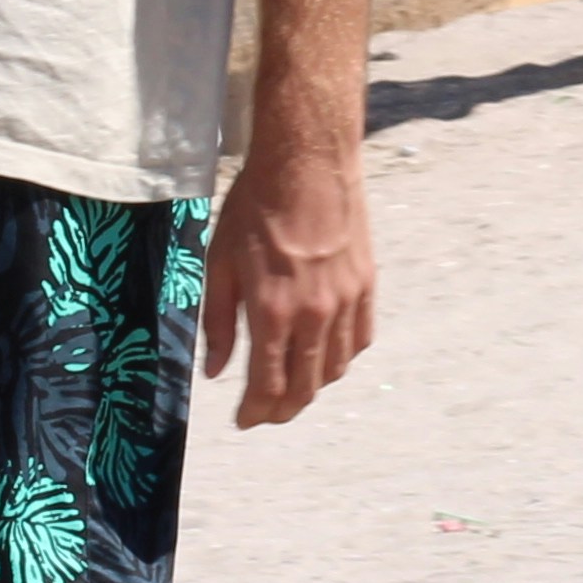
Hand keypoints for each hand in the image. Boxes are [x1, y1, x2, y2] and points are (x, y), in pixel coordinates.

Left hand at [202, 126, 375, 425]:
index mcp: (272, 311)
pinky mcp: (366, 284)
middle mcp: (314, 313)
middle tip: (266, 414)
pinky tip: (324, 354)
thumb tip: (216, 371)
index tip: (244, 420)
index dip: (254, 412)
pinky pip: (359, 339)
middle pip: (305, 387)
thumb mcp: (220, 263)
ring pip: (335, 368)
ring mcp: (346, 300)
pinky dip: (342, 356)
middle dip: (283, 410)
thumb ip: (219, 322)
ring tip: (293, 387)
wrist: (306, 162)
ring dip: (312, 387)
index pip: (267, 386)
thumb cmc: (255, 207)